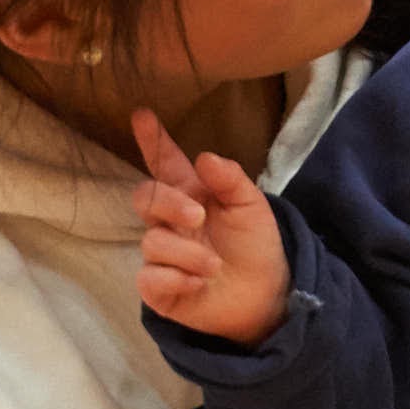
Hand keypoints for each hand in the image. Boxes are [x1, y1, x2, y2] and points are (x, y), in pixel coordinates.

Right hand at [131, 109, 291, 342]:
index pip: (165, 164)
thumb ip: (230, 179)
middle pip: (145, 197)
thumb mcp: (252, 207)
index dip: (153, 140)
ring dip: (188, 252)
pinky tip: (198, 284)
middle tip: (199, 216)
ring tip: (215, 266)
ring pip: (153, 242)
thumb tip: (203, 157)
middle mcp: (170, 221)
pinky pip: (150, 278)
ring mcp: (161, 255)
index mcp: (191, 194)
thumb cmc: (255, 245)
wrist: (267, 294)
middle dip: (168, 203)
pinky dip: (176, 280)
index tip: (142, 114)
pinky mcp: (158, 288)